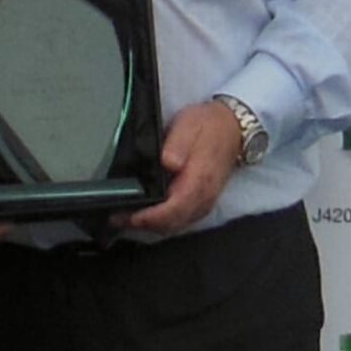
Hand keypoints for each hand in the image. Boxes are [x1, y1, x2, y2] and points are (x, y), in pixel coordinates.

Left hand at [113, 100, 243, 235]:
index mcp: (199, 180)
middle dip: (143, 225)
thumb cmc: (207, 126)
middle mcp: (203, 197)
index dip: (149, 217)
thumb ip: (177, 145)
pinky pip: (180, 220)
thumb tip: (167, 163)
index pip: (174, 209)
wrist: (233, 128)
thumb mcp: (189, 125)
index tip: (128, 215)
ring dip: (151, 226)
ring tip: (125, 218)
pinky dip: (161, 222)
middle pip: (171, 223)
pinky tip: (145, 215)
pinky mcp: (201, 203)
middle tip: (117, 218)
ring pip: (175, 225)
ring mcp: (204, 203)